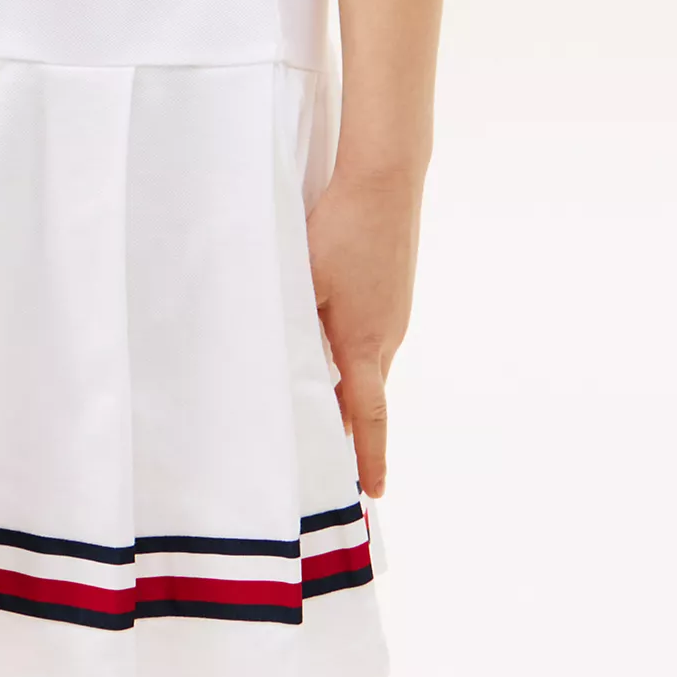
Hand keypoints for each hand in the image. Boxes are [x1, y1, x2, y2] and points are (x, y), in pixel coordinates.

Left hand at [305, 168, 421, 498]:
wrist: (386, 182)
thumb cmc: (339, 231)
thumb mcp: (304, 281)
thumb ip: (294, 326)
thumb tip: (280, 360)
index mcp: (363, 343)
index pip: (369, 416)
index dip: (371, 458)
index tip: (373, 494)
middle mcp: (388, 335)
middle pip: (368, 395)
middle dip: (352, 428)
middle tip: (332, 459)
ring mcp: (396, 313)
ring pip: (370, 363)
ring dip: (352, 385)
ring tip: (325, 402)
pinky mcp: (397, 293)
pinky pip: (376, 337)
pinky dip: (358, 353)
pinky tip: (336, 334)